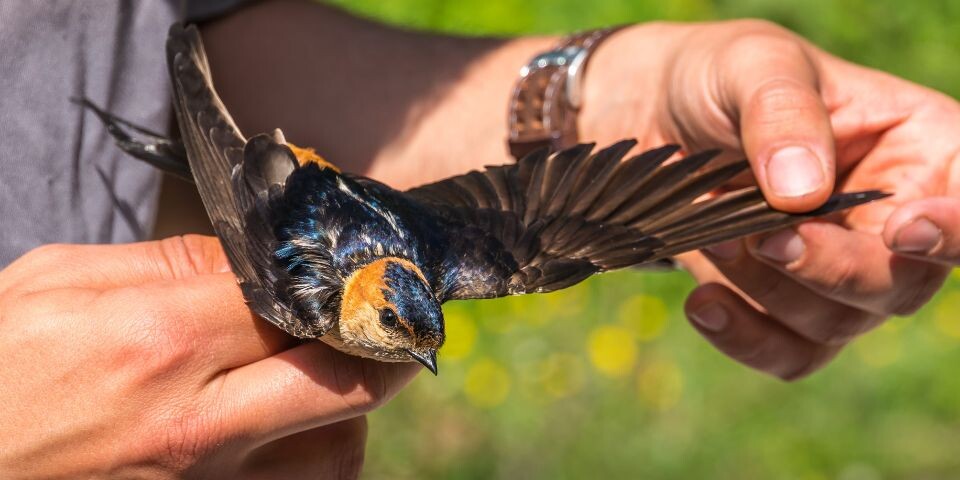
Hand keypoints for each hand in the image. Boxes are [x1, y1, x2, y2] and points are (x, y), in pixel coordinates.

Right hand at [0, 235, 418, 477]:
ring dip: (350, 408)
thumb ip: (165, 261)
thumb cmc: (0, 374)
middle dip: (382, 346)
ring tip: (327, 378)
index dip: (337, 281)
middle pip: (344, 380)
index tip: (357, 272)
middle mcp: (195, 423)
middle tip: (388, 324)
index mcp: (158, 341)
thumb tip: (254, 256)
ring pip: (338, 448)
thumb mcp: (56, 284)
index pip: (296, 300)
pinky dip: (317, 456)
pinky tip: (296, 430)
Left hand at [582, 20, 959, 378]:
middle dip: (831, 270)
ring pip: (836, 323)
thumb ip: (782, 113)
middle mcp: (893, 221)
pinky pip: (788, 353)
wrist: (652, 116)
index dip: (957, 231)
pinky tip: (704, 304)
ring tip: (712, 235)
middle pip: (901, 284)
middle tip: (766, 236)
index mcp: (921, 149)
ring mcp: (841, 271)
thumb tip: (803, 191)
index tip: (903, 229)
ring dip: (768, 290)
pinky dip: (746, 338)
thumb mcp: (752, 65)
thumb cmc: (722, 78)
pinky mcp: (783, 307)